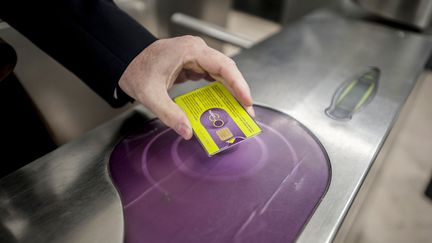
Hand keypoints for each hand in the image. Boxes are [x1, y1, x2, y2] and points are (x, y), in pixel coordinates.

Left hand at [118, 35, 253, 139]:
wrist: (125, 60)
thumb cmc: (137, 71)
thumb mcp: (151, 95)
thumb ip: (170, 114)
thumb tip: (187, 132)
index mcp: (190, 51)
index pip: (223, 66)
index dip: (239, 84)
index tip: (247, 101)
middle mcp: (197, 50)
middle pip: (227, 70)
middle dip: (239, 92)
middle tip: (247, 113)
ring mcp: (196, 56)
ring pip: (222, 73)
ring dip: (231, 92)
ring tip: (239, 111)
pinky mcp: (193, 64)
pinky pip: (212, 76)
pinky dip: (220, 90)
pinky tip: (223, 104)